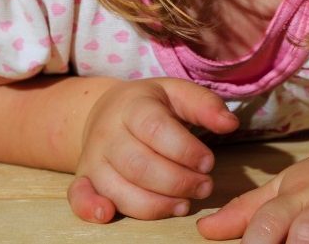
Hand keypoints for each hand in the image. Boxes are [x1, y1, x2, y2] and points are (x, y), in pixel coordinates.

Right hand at [68, 78, 239, 221]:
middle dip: (178, 182)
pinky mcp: (84, 179)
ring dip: (155, 204)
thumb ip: (205, 106)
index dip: (185, 150)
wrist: (108, 111)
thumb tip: (229, 124)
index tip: (209, 163)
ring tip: (184, 204)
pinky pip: (78, 196)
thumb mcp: (178, 94)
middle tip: (205, 187)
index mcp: (132, 106)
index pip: (155, 130)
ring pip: (119, 188)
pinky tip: (107, 214)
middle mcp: (107, 133)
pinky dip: (88, 208)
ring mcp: (93, 158)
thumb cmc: (151, 105)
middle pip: (140, 165)